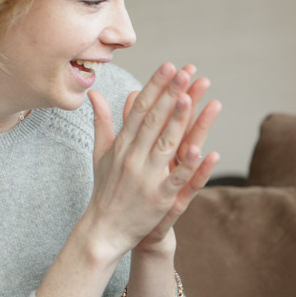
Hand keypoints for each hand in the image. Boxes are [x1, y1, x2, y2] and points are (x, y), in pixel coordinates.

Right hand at [85, 63, 219, 261]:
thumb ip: (103, 122)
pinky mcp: (159, 199)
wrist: (103, 230)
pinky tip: (201, 151)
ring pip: (165, 144)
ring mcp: (146, 177)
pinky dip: (188, 166)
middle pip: (154, 120)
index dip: (156, 86)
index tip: (169, 66)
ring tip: (189, 97)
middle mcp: (133, 157)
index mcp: (123, 144)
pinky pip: (176, 180)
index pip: (141, 109)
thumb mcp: (102, 153)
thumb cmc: (106, 190)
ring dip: (178, 121)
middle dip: (170, 94)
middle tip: (185, 71)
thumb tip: (94, 93)